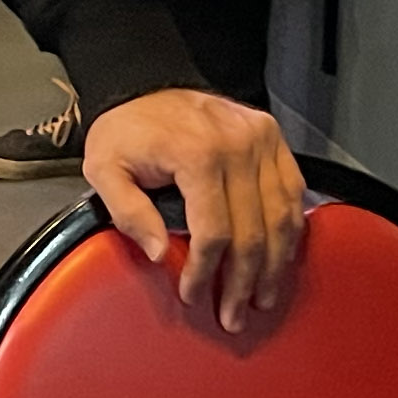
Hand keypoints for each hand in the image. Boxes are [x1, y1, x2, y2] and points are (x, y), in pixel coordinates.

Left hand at [83, 90, 305, 334]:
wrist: (146, 82)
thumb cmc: (127, 128)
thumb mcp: (105, 169)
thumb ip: (128, 213)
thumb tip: (159, 253)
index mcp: (198, 154)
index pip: (214, 232)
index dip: (204, 272)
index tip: (192, 293)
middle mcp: (238, 145)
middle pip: (254, 232)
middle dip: (243, 282)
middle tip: (234, 315)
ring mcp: (261, 139)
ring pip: (282, 216)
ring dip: (275, 264)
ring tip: (263, 296)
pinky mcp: (272, 137)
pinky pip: (293, 191)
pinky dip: (289, 229)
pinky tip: (280, 255)